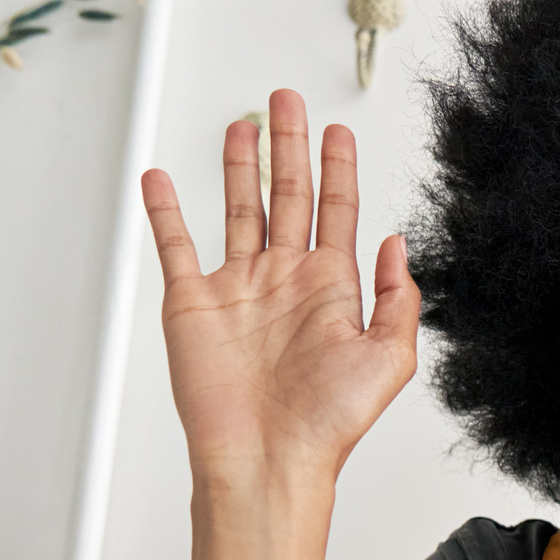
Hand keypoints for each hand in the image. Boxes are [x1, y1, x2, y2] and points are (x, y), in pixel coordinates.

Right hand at [139, 88, 418, 482]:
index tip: (339, 131)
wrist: (268, 458)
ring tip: (243, 126)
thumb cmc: (327, 421)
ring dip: (240, 166)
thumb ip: (398, 298)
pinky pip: (175, 245)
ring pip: (239, 209)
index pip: (338, 210)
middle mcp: (285, 281)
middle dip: (290, 146)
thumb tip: (395, 241)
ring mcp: (239, 288)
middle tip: (287, 102)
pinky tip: (160, 179)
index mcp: (332, 288)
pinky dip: (165, 211)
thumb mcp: (390, 357)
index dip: (339, 167)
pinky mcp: (193, 302)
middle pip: (290, 194)